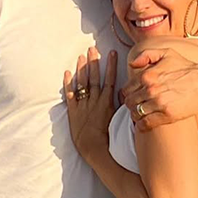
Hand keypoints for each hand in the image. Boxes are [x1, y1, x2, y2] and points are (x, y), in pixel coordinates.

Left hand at [64, 48, 117, 163]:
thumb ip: (124, 107)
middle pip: (94, 77)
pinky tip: (67, 73)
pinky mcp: (73, 111)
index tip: (112, 53)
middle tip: (92, 48)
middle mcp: (95, 100)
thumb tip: (131, 96)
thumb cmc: (110, 138)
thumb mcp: (121, 121)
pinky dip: (67, 84)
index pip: (110, 79)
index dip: (111, 65)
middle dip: (94, 62)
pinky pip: (69, 95)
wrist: (93, 148)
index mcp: (107, 102)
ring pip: (82, 83)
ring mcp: (83, 105)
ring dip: (82, 69)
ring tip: (81, 57)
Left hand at [122, 48, 197, 130]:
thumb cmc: (186, 67)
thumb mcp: (166, 53)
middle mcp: (151, 89)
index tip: (133, 97)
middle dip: (131, 105)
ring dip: (136, 115)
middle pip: (129, 102)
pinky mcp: (167, 115)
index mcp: (147, 75)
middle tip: (137, 106)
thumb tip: (132, 64)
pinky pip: (146, 123)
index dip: (128, 94)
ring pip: (136, 113)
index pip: (126, 89)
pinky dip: (142, 125)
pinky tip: (145, 123)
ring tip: (141, 114)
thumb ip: (146, 55)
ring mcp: (159, 103)